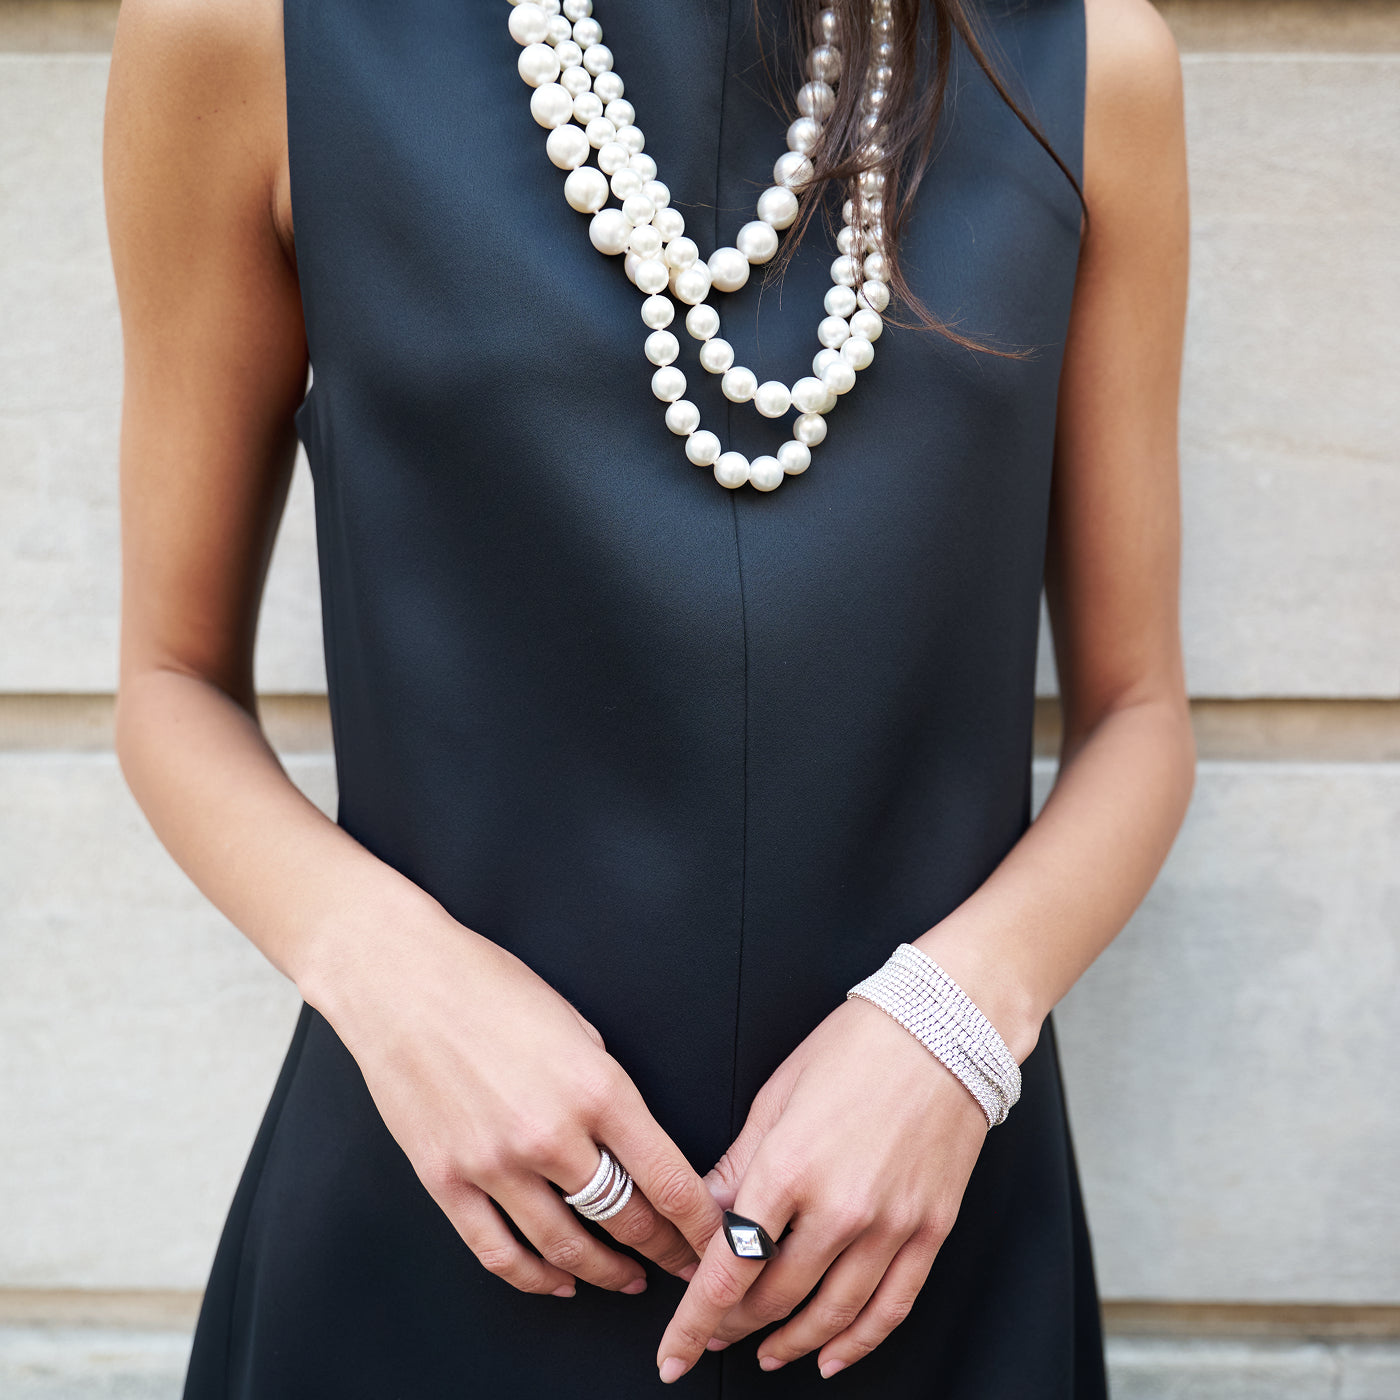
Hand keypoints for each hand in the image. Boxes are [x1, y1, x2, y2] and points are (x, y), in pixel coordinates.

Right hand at [305, 892, 721, 1297]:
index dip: (699, 1222)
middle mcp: (550, 1135)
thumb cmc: (488, 985)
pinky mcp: (446, 1181)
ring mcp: (494, 1164)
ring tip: (629, 1278)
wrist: (401, 980)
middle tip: (684, 1261)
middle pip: (626, 1218)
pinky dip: (536, 1278)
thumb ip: (606, 1088)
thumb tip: (628, 1139)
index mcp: (596, 1089)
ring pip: (566, 1247)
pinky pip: (498, 1252)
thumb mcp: (577, 1025)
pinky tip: (560, 1281)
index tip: (719, 1239)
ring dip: (607, 1271)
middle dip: (665, 1248)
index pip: (667, 1178)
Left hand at [655, 995, 990, 1382]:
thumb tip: (705, 1215)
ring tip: (766, 1351)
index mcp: (789, 1166)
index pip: (730, 1268)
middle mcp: (840, 1207)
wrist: (943, 1029)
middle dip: (734, 1325)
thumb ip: (739, 1166)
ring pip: (831, 1315)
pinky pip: (891, 1307)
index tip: (675, 1351)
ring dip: (790, 1343)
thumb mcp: (776, 1096)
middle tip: (713, 1333)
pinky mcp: (930, 1230)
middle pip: (775, 1297)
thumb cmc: (857, 1046)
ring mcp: (891, 1224)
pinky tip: (832, 1354)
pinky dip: (857, 1342)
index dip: (695, 1320)